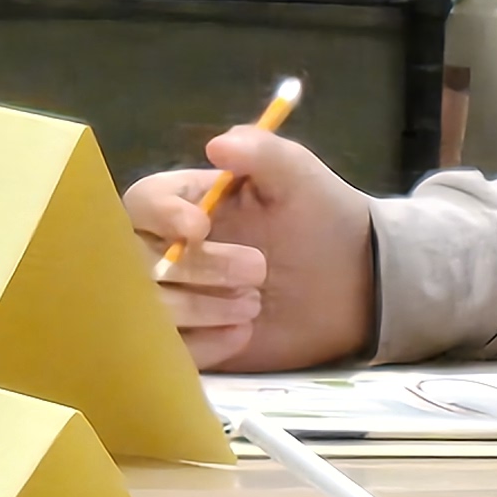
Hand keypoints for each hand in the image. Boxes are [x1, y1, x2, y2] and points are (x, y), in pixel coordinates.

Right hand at [121, 125, 375, 371]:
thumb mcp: (299, 176)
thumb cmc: (322, 219)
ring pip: (151, 308)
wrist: (357, 283)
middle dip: (196, 267)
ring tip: (254, 306)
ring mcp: (178, 297)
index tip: (198, 228)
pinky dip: (204, 344)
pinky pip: (173, 351)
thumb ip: (261, 152)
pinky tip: (244, 333)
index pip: (142, 202)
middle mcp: (169, 248)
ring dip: (199, 308)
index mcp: (186, 202)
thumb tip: (216, 145)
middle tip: (257, 270)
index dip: (161, 214)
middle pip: (139, 258)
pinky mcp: (193, 341)